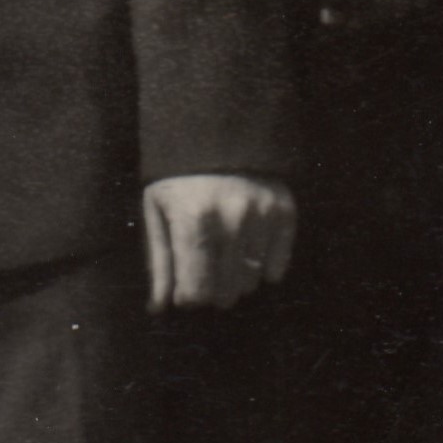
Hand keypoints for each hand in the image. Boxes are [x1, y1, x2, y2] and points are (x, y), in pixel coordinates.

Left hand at [141, 174, 295, 310]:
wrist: (218, 134)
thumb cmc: (179, 180)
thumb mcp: (157, 213)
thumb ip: (160, 263)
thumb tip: (159, 308)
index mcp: (192, 220)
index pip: (196, 291)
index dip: (189, 297)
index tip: (186, 289)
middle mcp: (231, 219)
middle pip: (226, 291)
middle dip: (212, 291)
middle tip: (205, 271)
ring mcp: (262, 216)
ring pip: (251, 282)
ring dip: (236, 279)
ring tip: (224, 255)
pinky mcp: (285, 212)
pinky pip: (277, 268)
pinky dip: (263, 269)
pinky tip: (248, 251)